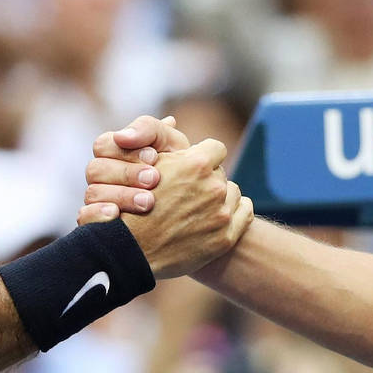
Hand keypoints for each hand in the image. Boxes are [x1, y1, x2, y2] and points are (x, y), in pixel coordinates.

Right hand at [80, 115, 190, 223]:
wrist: (192, 206)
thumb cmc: (179, 169)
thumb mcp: (171, 144)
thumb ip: (149, 129)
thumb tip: (123, 135)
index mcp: (114, 153)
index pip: (103, 145)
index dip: (126, 151)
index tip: (154, 157)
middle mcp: (102, 177)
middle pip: (95, 169)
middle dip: (127, 173)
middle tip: (154, 179)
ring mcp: (98, 201)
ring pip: (92, 193)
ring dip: (121, 195)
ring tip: (148, 202)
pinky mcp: (97, 224)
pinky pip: (84, 218)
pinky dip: (97, 215)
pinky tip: (116, 215)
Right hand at [119, 137, 252, 278]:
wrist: (128, 251)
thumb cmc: (130, 203)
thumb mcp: (143, 164)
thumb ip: (163, 141)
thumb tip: (173, 121)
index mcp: (197, 164)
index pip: (215, 148)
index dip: (202, 157)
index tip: (191, 168)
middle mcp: (214, 187)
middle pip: (220, 173)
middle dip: (207, 180)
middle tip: (187, 193)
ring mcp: (221, 214)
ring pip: (232, 192)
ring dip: (219, 197)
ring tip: (195, 208)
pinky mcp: (225, 238)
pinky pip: (245, 213)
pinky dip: (235, 212)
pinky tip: (217, 216)